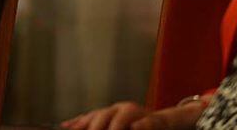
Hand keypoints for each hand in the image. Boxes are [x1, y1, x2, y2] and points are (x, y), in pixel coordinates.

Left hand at [61, 100, 205, 129]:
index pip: (92, 116)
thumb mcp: (116, 125)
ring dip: (113, 128)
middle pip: (103, 116)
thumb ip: (97, 124)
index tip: (67, 128)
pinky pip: (148, 122)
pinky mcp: (156, 120)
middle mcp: (123, 109)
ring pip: (121, 119)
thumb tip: (68, 125)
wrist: (169, 122)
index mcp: (112, 111)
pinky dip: (141, 126)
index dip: (80, 122)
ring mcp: (139, 113)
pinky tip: (135, 129)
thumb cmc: (138, 126)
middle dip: (93, 127)